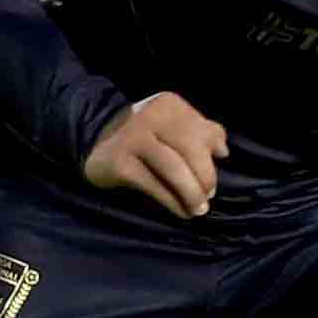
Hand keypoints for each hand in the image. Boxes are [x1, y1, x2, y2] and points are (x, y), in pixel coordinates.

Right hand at [84, 91, 227, 219]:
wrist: (94, 139)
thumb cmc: (144, 136)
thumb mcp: (172, 125)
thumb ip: (201, 132)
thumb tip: (223, 151)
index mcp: (169, 105)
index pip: (203, 132)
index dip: (211, 159)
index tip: (211, 180)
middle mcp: (152, 117)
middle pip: (192, 151)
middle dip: (205, 178)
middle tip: (207, 196)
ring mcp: (134, 139)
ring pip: (175, 169)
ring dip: (192, 194)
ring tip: (198, 209)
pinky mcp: (121, 163)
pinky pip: (155, 185)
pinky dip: (173, 202)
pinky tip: (181, 212)